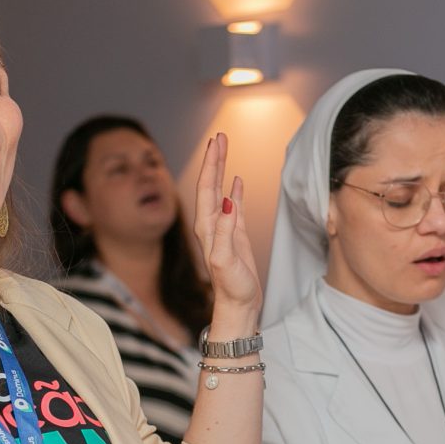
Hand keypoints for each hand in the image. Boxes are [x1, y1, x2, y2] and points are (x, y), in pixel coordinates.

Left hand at [191, 133, 260, 328]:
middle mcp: (211, 225)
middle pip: (211, 184)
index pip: (206, 188)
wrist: (238, 306)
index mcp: (207, 228)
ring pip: (221, 191)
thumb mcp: (225, 260)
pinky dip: (235, 191)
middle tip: (220, 137)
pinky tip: (237, 180)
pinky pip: (234, 206)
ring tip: (225, 149)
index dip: (211, 164)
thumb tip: (229, 201)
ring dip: (222, 170)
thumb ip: (225, 231)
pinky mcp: (235, 235)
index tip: (216, 143)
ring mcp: (223, 229)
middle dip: (215, 159)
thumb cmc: (231, 288)